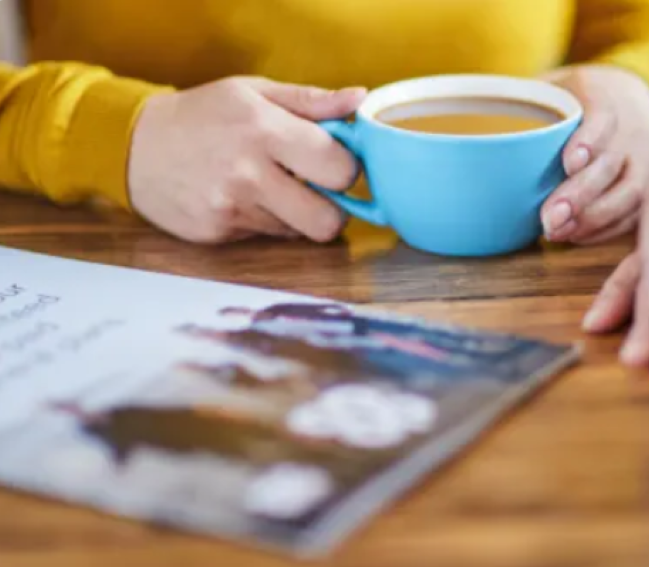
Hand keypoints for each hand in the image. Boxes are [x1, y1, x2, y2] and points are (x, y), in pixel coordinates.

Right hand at [128, 76, 365, 243]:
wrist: (134, 146)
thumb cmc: (203, 114)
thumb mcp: (254, 92)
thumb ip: (312, 101)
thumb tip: (360, 101)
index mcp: (264, 129)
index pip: (340, 170)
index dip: (347, 170)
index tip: (335, 162)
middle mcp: (248, 173)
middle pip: (328, 222)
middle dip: (333, 210)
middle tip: (318, 190)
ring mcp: (230, 209)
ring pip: (298, 231)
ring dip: (296, 212)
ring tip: (270, 185)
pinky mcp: (217, 234)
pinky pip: (267, 237)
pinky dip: (265, 221)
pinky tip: (242, 198)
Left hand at [538, 65, 648, 244]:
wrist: (636, 100)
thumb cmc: (578, 97)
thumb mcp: (555, 84)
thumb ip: (521, 100)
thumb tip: (469, 118)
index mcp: (605, 96)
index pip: (604, 116)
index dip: (590, 139)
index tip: (569, 161)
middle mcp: (630, 130)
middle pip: (612, 164)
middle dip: (582, 194)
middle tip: (550, 218)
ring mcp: (642, 161)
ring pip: (629, 193)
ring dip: (594, 218)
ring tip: (559, 233)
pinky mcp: (645, 186)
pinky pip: (632, 212)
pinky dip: (606, 229)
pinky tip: (576, 236)